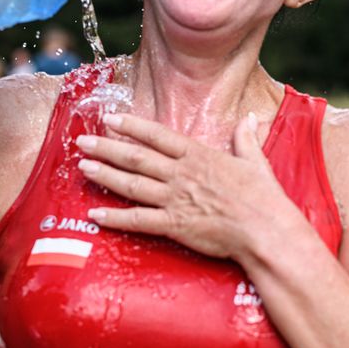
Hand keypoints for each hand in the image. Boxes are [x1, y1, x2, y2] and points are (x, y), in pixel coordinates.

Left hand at [76, 112, 296, 258]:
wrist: (265, 230)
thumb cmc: (263, 197)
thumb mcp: (256, 161)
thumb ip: (245, 138)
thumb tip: (250, 118)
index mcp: (198, 156)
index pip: (157, 136)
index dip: (131, 126)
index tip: (110, 119)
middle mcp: (181, 174)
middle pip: (136, 158)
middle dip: (106, 148)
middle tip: (82, 141)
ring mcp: (175, 200)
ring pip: (131, 185)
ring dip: (105, 175)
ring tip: (83, 167)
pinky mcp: (174, 225)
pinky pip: (138, 221)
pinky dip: (114, 218)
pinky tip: (95, 215)